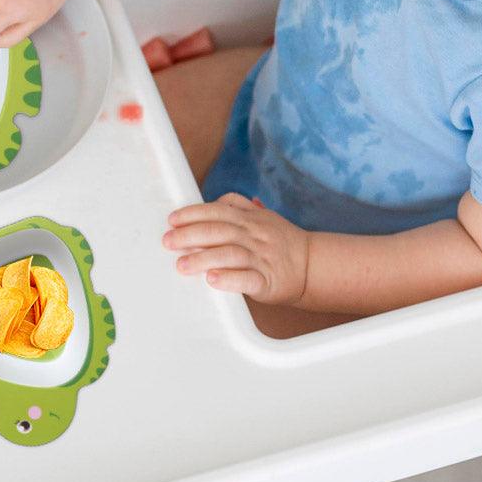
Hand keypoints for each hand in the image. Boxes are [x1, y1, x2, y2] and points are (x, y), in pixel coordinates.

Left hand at [162, 192, 309, 304]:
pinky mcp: (268, 282)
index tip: (173, 220)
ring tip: (182, 265)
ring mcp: (262, 258)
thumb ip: (239, 206)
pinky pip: (248, 279)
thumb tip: (214, 199)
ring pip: (231, 254)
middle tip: (168, 242)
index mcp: (251, 219)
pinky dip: (229, 279)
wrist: (313, 265)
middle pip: (220, 231)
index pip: (218, 211)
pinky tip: (213, 279)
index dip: (194, 214)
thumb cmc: (281, 240)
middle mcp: (255, 236)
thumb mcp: (263, 216)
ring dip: (204, 258)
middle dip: (191, 235)